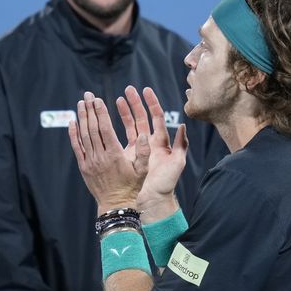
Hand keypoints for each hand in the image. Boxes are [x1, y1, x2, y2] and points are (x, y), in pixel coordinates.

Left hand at [68, 91, 149, 212]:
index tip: (98, 100)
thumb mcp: (143, 170)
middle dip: (90, 110)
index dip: (100, 112)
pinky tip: (73, 122)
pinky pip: (77, 147)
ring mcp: (90, 161)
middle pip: (92, 128)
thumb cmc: (131, 187)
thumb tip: (145, 133)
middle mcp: (100, 156)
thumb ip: (144, 151)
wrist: (116, 205)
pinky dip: (74, 134)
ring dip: (82, 118)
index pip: (105, 128)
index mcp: (114, 155)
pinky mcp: (84, 167)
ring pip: (84, 135)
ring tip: (81, 103)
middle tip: (88, 95)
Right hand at [117, 86, 186, 220]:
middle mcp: (149, 143)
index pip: (156, 117)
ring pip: (129, 125)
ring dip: (124, 112)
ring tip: (117, 100)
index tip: (145, 90)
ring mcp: (137, 149)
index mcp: (161, 142)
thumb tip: (182, 125)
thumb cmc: (166, 183)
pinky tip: (108, 120)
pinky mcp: (127, 156)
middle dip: (135, 103)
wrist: (153, 200)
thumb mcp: (177, 163)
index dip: (151, 103)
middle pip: (141, 117)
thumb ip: (180, 145)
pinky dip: (115, 128)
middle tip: (128, 90)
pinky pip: (120, 138)